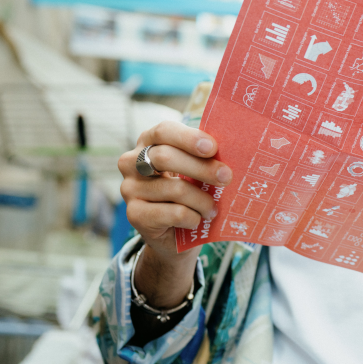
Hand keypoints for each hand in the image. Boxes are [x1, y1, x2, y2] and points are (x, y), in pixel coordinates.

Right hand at [117, 121, 231, 306]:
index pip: (164, 131)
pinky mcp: (134, 214)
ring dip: (202, 201)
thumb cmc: (190, 192)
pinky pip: (174, 213)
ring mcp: (129, 189)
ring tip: (213, 209)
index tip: (212, 148)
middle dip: (202, 168)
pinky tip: (198, 220)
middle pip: (165, 157)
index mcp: (149, 142)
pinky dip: (193, 218)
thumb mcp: (196, 171)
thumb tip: (232, 149)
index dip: (188, 138)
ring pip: (175, 189)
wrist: (175, 232)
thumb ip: (205, 157)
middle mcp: (132, 162)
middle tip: (226, 177)